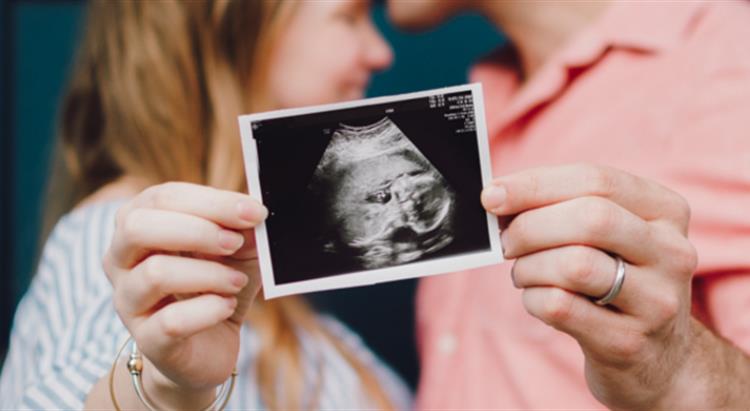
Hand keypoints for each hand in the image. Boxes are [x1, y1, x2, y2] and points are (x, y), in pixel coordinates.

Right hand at [103, 182, 266, 405]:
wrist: (209, 346)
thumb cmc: (216, 285)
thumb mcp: (237, 250)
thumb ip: (243, 229)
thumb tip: (254, 212)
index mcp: (138, 224)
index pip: (162, 197)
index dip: (211, 201)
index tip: (253, 211)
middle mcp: (120, 259)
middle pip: (138, 227)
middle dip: (197, 230)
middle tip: (235, 243)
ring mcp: (128, 301)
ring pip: (155, 273)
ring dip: (209, 273)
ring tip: (237, 281)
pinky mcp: (147, 339)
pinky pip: (171, 321)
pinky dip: (209, 310)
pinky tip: (227, 307)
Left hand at [481, 163, 698, 408]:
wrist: (659, 360)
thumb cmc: (616, 281)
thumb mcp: (610, 238)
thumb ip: (563, 207)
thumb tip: (499, 196)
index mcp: (666, 211)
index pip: (595, 180)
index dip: (534, 185)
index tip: (492, 195)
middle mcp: (672, 252)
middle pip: (590, 219)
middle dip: (530, 227)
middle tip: (506, 242)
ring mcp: (656, 301)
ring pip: (574, 265)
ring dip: (529, 267)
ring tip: (523, 273)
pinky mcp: (628, 343)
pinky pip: (561, 307)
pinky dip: (533, 299)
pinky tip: (536, 299)